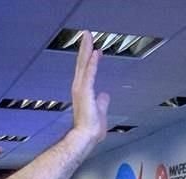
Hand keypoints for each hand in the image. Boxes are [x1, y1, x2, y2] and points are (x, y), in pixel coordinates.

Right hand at [70, 31, 110, 147]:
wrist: (86, 137)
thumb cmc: (91, 129)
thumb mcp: (100, 111)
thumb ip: (102, 102)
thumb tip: (105, 95)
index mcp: (83, 92)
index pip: (86, 71)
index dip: (88, 58)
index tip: (92, 47)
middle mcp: (79, 88)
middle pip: (82, 63)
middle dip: (85, 48)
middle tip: (87, 34)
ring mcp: (81, 89)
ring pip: (84, 65)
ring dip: (87, 50)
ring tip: (88, 36)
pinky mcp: (86, 92)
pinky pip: (90, 74)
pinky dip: (93, 63)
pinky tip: (96, 53)